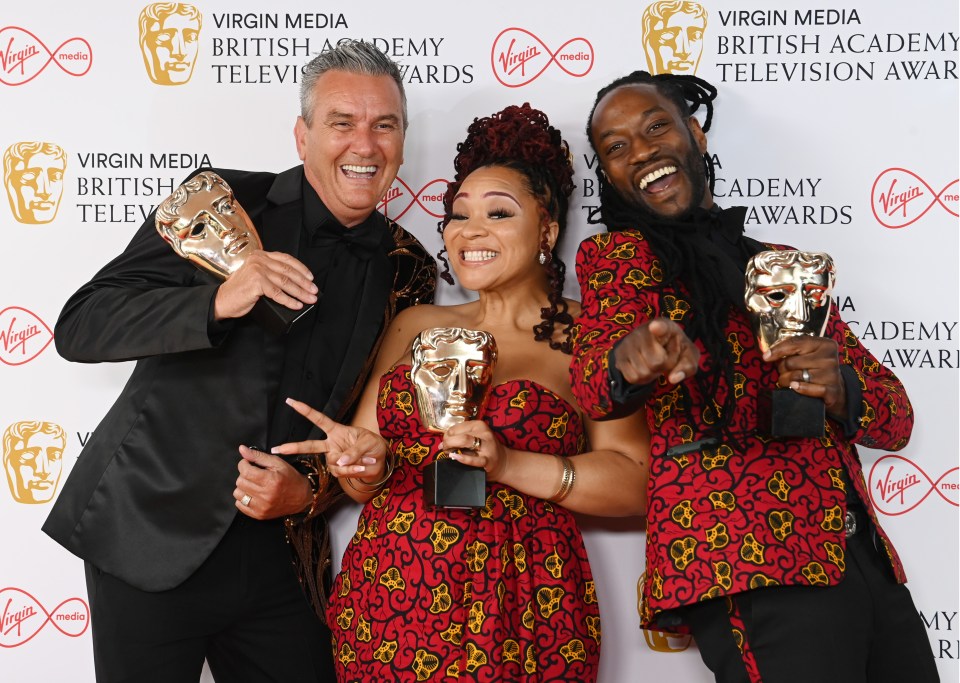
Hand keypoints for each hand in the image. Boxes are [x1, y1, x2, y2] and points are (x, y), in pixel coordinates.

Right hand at [214, 251, 317, 320]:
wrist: (222, 300)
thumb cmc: (240, 290)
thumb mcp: (256, 275)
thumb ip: (271, 273)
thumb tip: (296, 282)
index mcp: (260, 255)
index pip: (286, 259)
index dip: (301, 268)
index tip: (311, 277)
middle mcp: (259, 260)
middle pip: (288, 271)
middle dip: (304, 282)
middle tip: (314, 290)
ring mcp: (257, 270)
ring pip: (285, 282)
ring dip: (300, 292)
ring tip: (309, 299)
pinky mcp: (257, 283)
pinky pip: (278, 293)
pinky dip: (289, 300)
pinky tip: (296, 304)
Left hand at [234, 445, 311, 518]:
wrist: (301, 497)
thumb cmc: (290, 477)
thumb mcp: (277, 462)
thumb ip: (258, 456)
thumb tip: (241, 449)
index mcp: (270, 480)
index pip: (245, 471)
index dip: (243, 464)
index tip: (248, 463)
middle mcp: (265, 495)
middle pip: (240, 482)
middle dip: (244, 475)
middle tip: (253, 474)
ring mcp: (262, 507)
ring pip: (238, 494)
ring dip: (243, 487)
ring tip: (253, 484)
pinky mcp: (259, 515)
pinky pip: (240, 505)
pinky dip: (243, 498)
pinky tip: (253, 494)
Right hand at [272, 398, 388, 484]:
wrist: (380, 460)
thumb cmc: (373, 445)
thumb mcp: (367, 442)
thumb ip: (354, 451)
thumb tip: (339, 462)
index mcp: (337, 430)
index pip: (319, 419)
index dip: (305, 410)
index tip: (290, 401)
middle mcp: (332, 444)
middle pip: (310, 446)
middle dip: (293, 447)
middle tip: (276, 449)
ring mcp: (334, 458)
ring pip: (334, 464)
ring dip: (351, 463)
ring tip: (366, 460)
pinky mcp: (338, 470)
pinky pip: (341, 472)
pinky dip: (353, 470)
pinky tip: (363, 466)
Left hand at [442, 420, 507, 481]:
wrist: (503, 462)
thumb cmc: (485, 448)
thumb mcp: (475, 437)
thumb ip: (460, 437)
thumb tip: (442, 444)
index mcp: (479, 425)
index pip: (456, 427)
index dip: (447, 435)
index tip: (445, 442)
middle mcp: (484, 433)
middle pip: (459, 434)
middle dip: (448, 442)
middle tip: (445, 449)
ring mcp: (487, 446)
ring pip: (465, 441)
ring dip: (452, 448)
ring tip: (449, 453)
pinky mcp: (488, 460)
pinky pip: (474, 459)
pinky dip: (463, 458)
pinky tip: (455, 457)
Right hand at [613, 318, 700, 385]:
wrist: (654, 342)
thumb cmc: (674, 347)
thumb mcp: (688, 355)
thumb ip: (687, 366)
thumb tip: (673, 379)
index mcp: (665, 326)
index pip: (660, 327)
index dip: (658, 328)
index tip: (655, 327)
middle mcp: (642, 331)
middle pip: (656, 363)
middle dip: (663, 367)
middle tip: (664, 359)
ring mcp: (628, 343)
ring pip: (643, 372)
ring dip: (652, 374)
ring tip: (654, 363)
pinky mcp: (619, 355)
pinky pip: (632, 378)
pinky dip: (641, 379)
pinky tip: (644, 368)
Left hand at [764, 336, 846, 417]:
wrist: (835, 389)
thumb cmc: (816, 369)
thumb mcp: (808, 355)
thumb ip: (792, 351)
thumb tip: (768, 354)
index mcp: (824, 344)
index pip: (796, 343)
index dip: (778, 349)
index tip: (766, 356)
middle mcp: (829, 358)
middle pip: (792, 362)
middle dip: (782, 369)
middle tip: (784, 372)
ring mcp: (832, 374)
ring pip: (796, 376)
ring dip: (786, 381)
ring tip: (788, 381)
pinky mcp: (831, 390)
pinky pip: (806, 389)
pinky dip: (798, 389)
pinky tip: (795, 387)